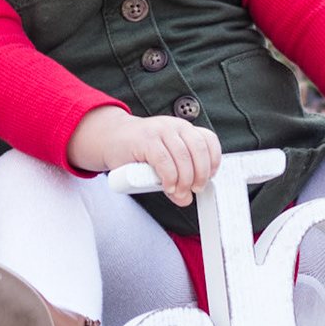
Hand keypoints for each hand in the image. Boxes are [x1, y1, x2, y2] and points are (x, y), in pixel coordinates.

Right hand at [68, 106, 220, 206]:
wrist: (111, 138)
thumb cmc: (139, 150)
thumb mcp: (164, 163)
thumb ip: (176, 178)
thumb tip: (187, 199)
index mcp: (183, 129)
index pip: (208, 140)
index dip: (213, 160)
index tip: (210, 177)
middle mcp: (174, 126)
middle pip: (199, 150)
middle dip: (200, 174)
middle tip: (195, 189)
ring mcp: (160, 131)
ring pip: (183, 157)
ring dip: (185, 179)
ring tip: (179, 191)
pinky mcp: (145, 140)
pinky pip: (164, 161)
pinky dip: (169, 177)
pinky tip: (167, 186)